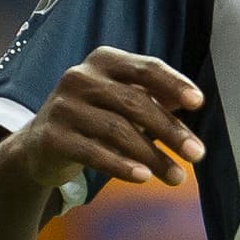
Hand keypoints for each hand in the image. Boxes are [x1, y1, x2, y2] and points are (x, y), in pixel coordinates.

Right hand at [10, 47, 204, 190]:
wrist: (40, 145)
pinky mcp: (52, 136)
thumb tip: (192, 100)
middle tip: (197, 154)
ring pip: (117, 130)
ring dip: (152, 156)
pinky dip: (121, 166)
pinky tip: (144, 177)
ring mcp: (63, 106)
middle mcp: (80, 77)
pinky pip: (93, 152)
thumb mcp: (124, 102)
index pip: (146, 68)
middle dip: (170, 130)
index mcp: (104, 61)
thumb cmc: (95, 118)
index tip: (198, 103)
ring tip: (177, 177)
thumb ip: (155, 98)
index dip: (174, 83)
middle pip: (135, 102)